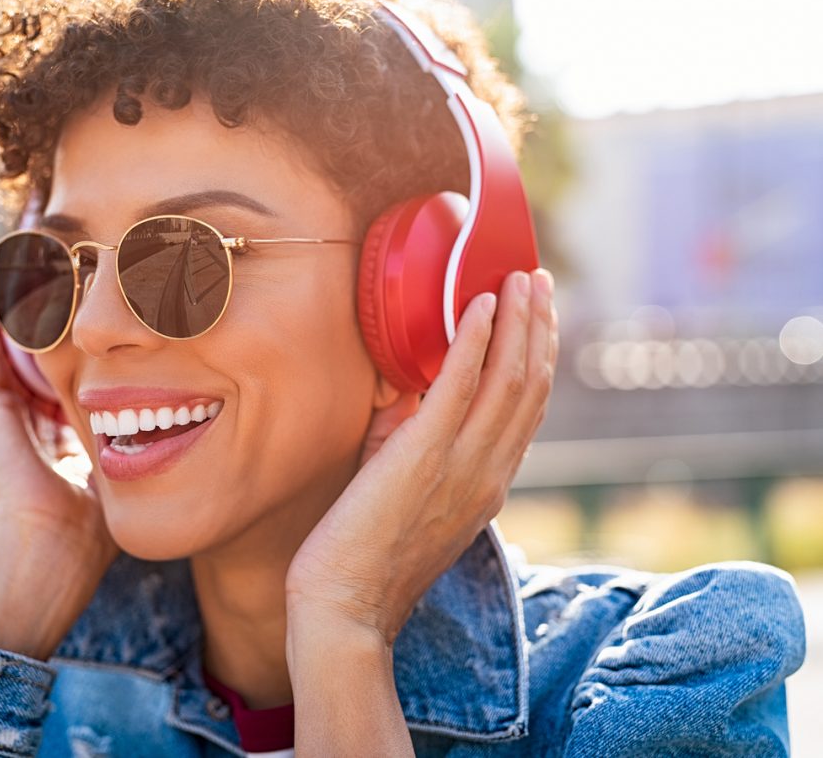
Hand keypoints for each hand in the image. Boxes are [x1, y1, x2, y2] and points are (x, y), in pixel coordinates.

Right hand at [0, 306, 120, 657]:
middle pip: (48, 367)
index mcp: (72, 439)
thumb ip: (147, 446)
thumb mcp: (131, 469)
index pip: (83, 387)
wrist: (55, 546)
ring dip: (30, 328)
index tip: (117, 328)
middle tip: (76, 297)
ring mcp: (12, 420)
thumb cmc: (99, 520)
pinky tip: (6, 307)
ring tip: (41, 289)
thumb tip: (195, 419)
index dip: (97, 359)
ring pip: (19, 360)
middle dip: (62, 335)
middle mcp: (41, 425)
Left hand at [284, 268, 557, 645]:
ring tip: (520, 278)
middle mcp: (490, 471)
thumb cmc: (371, 551)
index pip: (529, 407)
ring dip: (518, 321)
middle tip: (538, 280)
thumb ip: (423, 442)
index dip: (539, 354)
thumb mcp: (416, 493)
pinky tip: (479, 305)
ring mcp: (463, 464)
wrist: (346, 606)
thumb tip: (413, 392)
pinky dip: (476, 340)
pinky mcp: (424, 456)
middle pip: (531, 384)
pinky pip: (461, 386)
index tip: (539, 315)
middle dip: (539, 326)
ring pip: (509, 379)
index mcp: (490, 481)